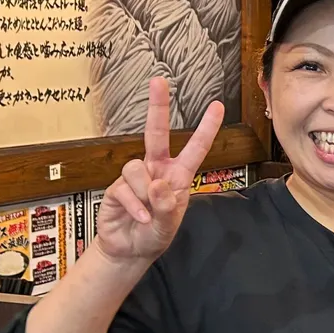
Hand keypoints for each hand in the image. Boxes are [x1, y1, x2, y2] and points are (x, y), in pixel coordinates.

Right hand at [96, 78, 224, 266]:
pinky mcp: (116, 188)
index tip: (216, 106)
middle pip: (156, 133)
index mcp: (178, 176)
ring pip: (137, 168)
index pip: (195, 148)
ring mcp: (136, 178)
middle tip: (158, 81)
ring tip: (147, 213)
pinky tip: (138, 217)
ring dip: (145, 192)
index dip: (206, 128)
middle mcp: (157, 170)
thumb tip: (159, 184)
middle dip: (157, 106)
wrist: (129, 251)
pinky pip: (125, 189)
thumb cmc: (153, 235)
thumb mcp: (168, 225)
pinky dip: (134, 205)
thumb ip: (166, 206)